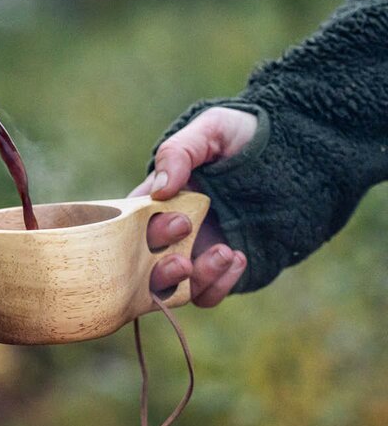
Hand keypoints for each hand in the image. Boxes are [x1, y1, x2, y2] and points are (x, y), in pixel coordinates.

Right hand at [133, 107, 257, 306]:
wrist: (296, 154)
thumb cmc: (241, 134)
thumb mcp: (211, 130)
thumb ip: (180, 152)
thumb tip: (159, 190)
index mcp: (156, 198)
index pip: (130, 225)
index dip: (142, 232)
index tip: (178, 218)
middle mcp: (169, 231)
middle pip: (143, 267)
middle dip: (159, 269)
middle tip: (186, 256)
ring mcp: (194, 253)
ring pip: (174, 288)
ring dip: (192, 280)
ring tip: (225, 253)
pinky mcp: (221, 271)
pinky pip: (207, 295)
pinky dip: (218, 286)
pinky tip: (239, 257)